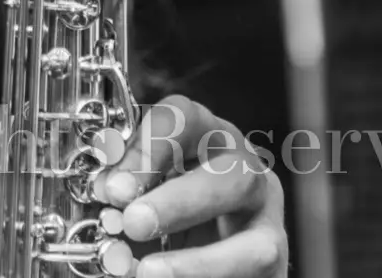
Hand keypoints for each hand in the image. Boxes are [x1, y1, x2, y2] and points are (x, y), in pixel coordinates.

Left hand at [93, 95, 287, 276]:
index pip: (185, 119)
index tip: (112, 186)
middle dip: (180, 202)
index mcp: (209, 139)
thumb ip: (130, 186)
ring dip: (198, 262)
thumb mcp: (147, 187)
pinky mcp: (274, 270)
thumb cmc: (172, 211)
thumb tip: (107, 190)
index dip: (147, 149)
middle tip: (133, 223)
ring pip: (254, 244)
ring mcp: (267, 226)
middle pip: (233, 175)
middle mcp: (246, 174)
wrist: (206, 256)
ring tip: (148, 272)